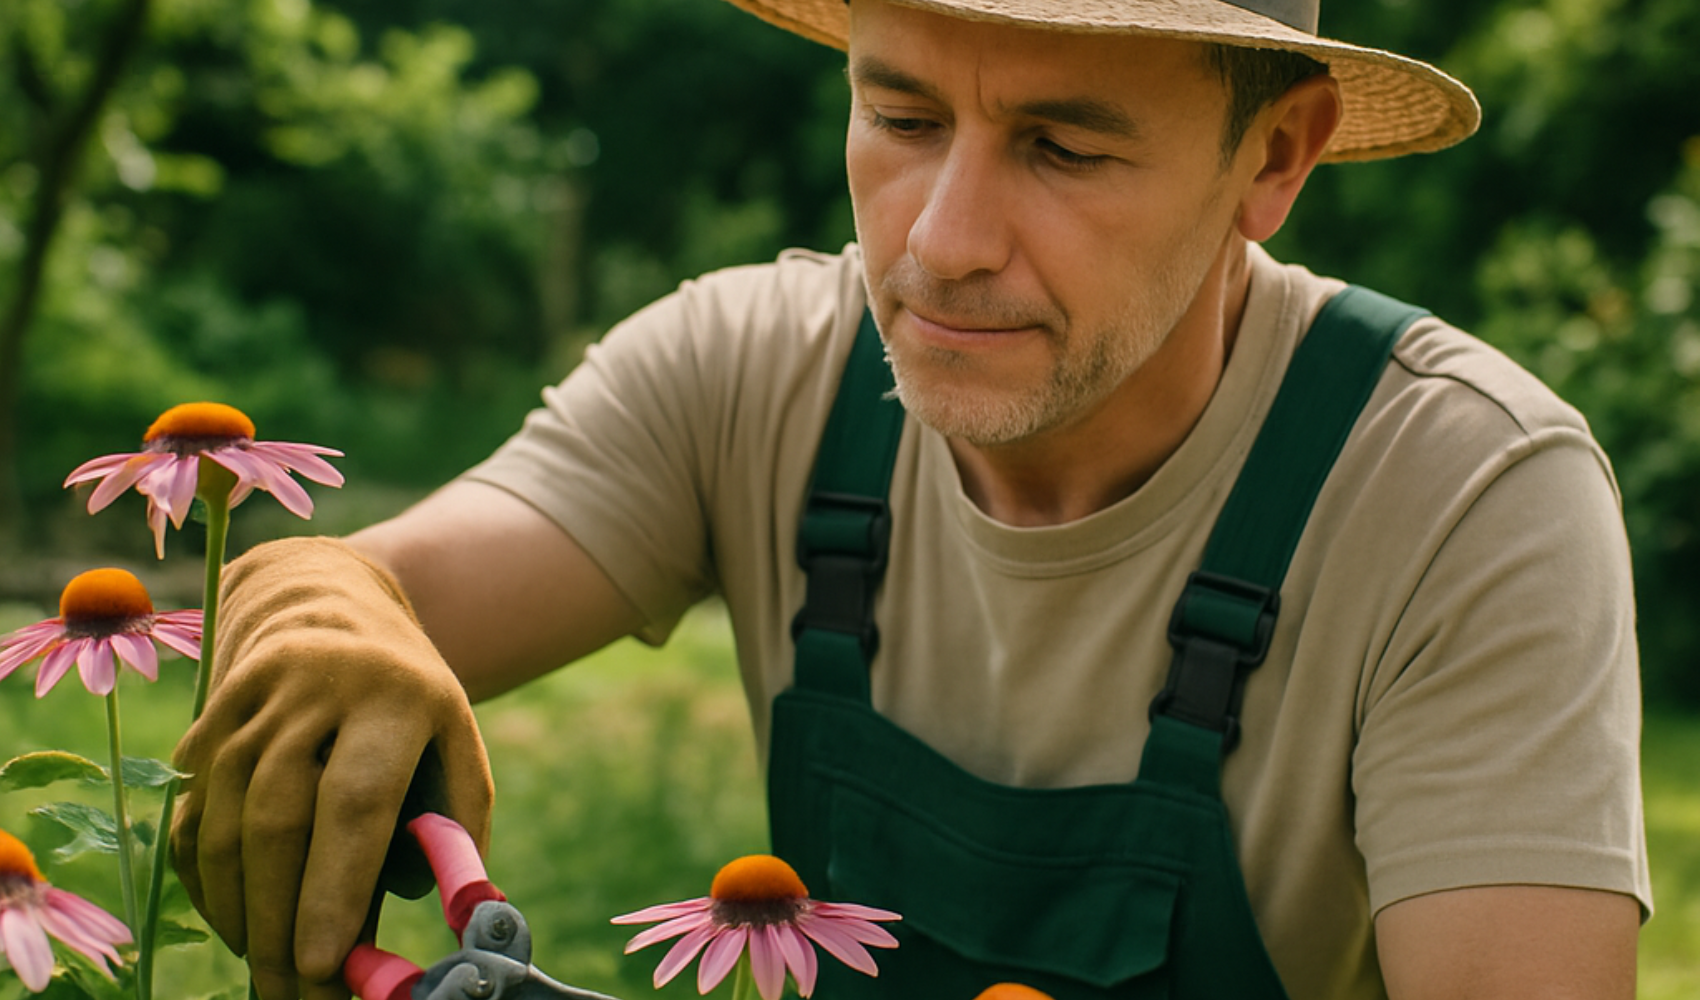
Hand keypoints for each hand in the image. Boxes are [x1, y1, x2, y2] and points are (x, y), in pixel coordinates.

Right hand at [172, 537, 493, 999]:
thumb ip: (453, 833)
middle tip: (293, 995)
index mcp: (395, 694)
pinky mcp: (206, 717)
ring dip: (240, 910)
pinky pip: (195, 814)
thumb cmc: (410, 712)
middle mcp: (316, 687)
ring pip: (226, 821)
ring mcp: (251, 698)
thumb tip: (436, 922)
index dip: (335, 885)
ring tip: (269, 975)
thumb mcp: (456, 749)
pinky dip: (209, 881)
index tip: (321, 965)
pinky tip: (238, 925)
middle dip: (279, 918)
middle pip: (279, 817)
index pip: (356, 798)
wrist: (334, 611)